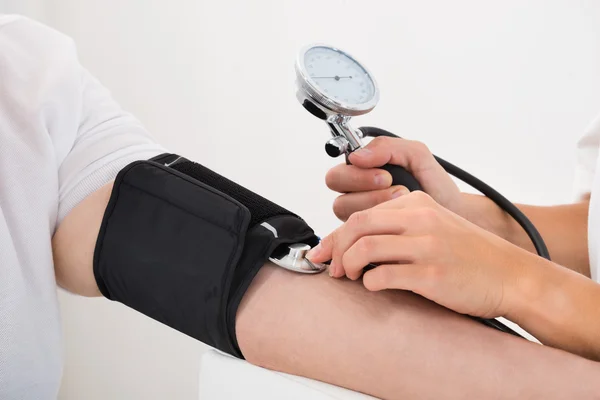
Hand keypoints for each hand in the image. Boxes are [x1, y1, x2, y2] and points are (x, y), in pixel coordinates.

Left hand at [307, 191, 533, 318]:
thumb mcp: (434, 225)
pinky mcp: (432, 274)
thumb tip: (354, 241)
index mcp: (418, 203)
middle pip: (357, 226)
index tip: (322, 252)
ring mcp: (427, 246)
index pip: (361, 214)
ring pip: (366, 248)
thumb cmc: (469, 255)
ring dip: (349, 265)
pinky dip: (370, 282)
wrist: (511, 276)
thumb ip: (399, 225)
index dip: (335, 235)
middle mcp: (421, 219)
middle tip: (333, 268)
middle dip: (336, 249)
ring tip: (352, 277)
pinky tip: (374, 286)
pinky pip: (384, 276)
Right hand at [326, 136, 462, 220]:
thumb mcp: (416, 155)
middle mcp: (355, 195)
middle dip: (363, 188)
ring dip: (374, 205)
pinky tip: (398, 219)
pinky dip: (378, 223)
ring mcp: (359, 217)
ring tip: (402, 202)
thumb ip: (388, 147)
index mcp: (361, 172)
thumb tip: (358, 155)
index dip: (357, 174)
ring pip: (345, 211)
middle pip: (336, 191)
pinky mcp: (367, 236)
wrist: (452, 212)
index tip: (386, 175)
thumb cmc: (433, 185)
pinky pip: (357, 231)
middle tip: (392, 187)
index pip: (337, 173)